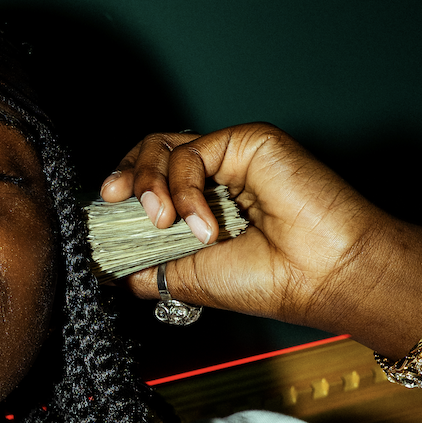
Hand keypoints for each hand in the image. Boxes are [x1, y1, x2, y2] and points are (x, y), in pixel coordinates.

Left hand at [99, 123, 421, 342]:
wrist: (321, 276)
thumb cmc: (270, 281)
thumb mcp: (188, 279)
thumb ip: (147, 268)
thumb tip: (104, 268)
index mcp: (201, 208)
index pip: (148, 187)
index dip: (121, 198)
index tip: (100, 221)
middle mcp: (214, 178)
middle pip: (149, 157)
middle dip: (124, 179)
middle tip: (115, 204)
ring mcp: (230, 158)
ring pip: (162, 146)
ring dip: (148, 183)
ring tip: (160, 220)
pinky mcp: (246, 141)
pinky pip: (191, 152)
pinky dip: (184, 189)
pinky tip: (202, 225)